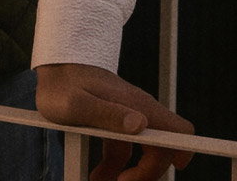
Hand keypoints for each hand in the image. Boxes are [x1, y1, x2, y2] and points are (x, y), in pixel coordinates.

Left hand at [36, 63, 193, 180]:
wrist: (55, 67)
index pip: (178, 130)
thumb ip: (108, 114)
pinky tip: (98, 175)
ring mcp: (129, 117)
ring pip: (142, 154)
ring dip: (128, 175)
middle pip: (162, 150)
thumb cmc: (63, 84)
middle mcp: (139, 111)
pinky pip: (124, 151)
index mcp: (137, 106)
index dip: (181, 152)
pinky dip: (114, 167)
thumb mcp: (79, 104)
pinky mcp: (117, 123)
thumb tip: (140, 125)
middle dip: (147, 173)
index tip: (166, 171)